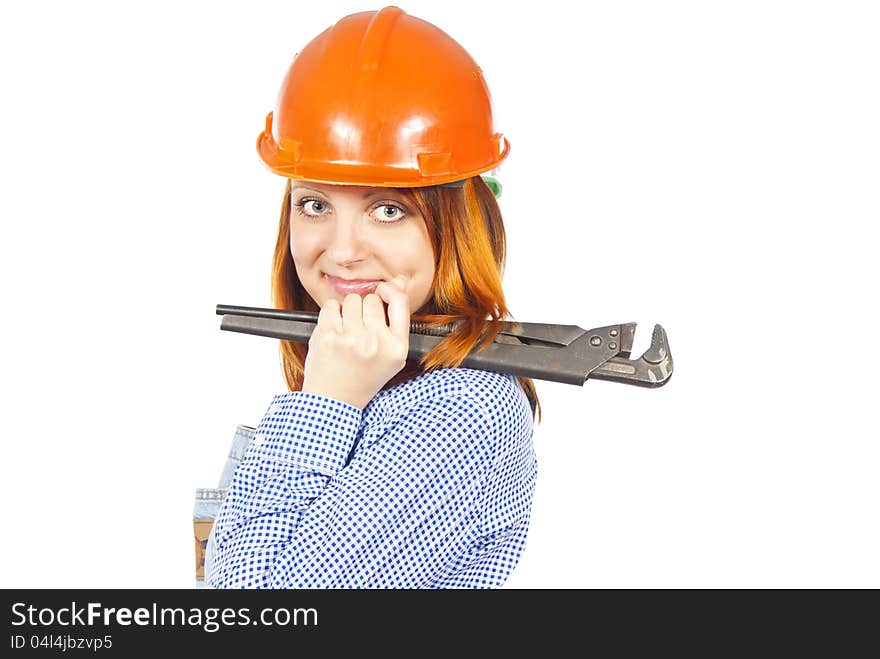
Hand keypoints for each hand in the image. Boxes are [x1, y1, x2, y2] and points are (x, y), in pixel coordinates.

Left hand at [301, 276, 410, 408]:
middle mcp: (376, 343)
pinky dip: (330, 315)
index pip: (400, 301)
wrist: (334, 400)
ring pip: (350, 300)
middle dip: (363, 308)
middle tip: (358, 328)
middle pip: (371, 300)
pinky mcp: (328, 336)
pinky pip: (330, 306)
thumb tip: (400, 281)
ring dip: (346, 311)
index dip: (390, 290)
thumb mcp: (391, 356)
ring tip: (345, 332)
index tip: (382, 291)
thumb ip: (396, 321)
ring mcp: (351, 339)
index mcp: (396, 348)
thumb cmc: (363, 376)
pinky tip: (333, 331)